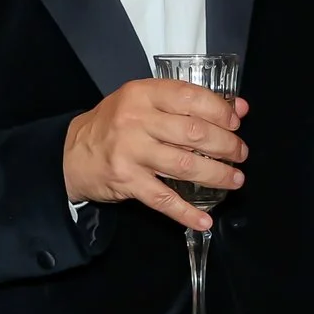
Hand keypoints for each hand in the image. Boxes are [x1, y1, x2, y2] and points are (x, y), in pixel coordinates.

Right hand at [63, 79, 250, 231]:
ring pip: (185, 165)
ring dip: (217, 175)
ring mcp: (131, 152)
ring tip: (234, 179)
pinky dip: (186, 212)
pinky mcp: (127, 181)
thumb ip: (185, 103)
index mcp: (143, 94)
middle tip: (240, 153)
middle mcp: (136, 120)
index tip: (236, 122)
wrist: (73, 153)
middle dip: (226, 145)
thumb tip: (238, 108)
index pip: (190, 97)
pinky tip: (204, 220)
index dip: (220, 111)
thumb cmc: (115, 124)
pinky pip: (163, 199)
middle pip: (194, 133)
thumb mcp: (143, 101)